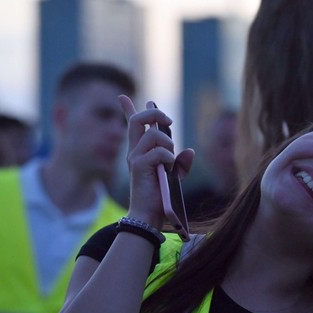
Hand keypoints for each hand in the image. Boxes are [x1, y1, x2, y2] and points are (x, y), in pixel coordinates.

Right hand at [118, 96, 194, 226]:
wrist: (148, 215)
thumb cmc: (159, 197)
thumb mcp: (173, 177)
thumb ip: (181, 163)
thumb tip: (190, 150)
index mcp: (141, 152)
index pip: (132, 126)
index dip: (128, 109)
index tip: (122, 96)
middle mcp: (135, 152)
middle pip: (138, 121)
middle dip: (155, 115)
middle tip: (169, 122)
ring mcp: (135, 158)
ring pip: (153, 136)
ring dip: (167, 144)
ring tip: (170, 161)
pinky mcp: (138, 166)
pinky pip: (159, 153)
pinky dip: (169, 159)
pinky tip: (168, 169)